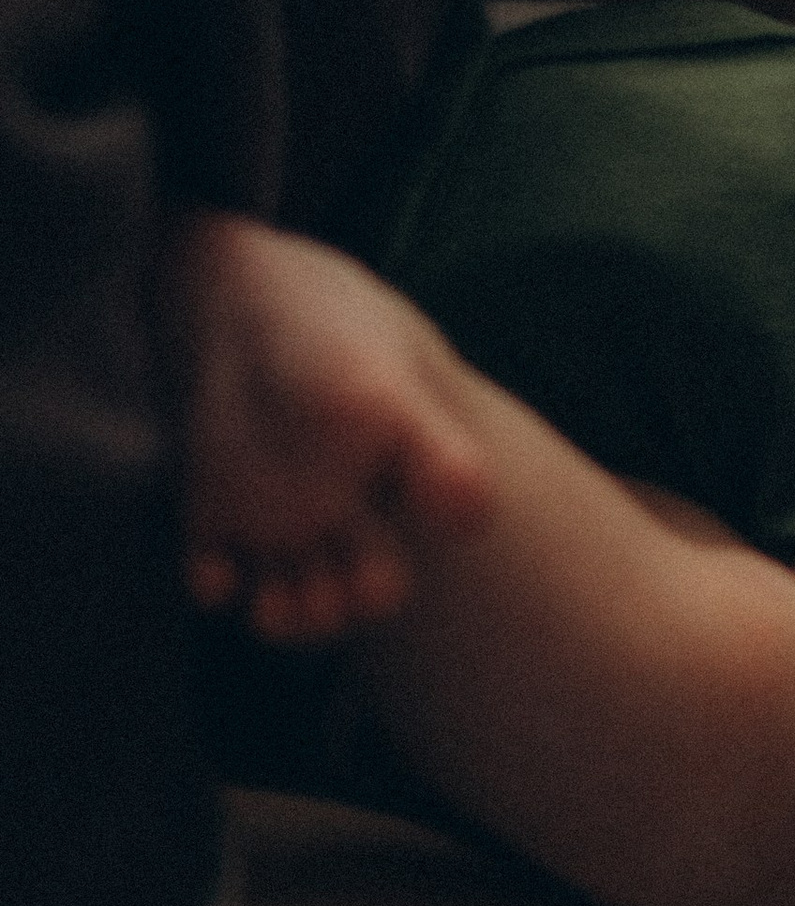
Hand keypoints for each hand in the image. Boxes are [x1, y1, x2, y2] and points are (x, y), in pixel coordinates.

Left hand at [163, 211, 494, 647]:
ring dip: (276, 615)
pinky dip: (211, 583)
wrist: (250, 290)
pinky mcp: (212, 509)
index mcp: (382, 493)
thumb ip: (433, 452)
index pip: (384, 569)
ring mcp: (268, 515)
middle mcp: (329, 515)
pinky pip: (210, 569)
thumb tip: (474, 519)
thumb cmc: (335, 335)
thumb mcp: (388, 388)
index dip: (378, 590)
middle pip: (332, 596)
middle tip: (327, 593)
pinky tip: (216, 571)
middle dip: (329, 615)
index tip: (375, 580)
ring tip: (271, 605)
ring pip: (277, 596)